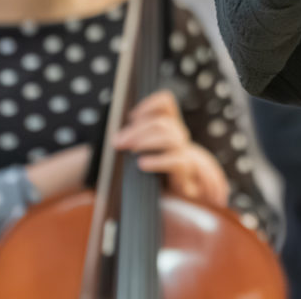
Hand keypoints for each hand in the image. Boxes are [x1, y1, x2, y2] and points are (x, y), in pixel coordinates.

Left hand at [113, 90, 229, 206]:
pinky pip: (176, 160)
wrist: (171, 198)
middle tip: (117, 142)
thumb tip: (115, 135)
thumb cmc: (150, 172)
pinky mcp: (185, 169)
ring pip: (169, 136)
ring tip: (130, 152)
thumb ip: (133, 139)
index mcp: (168, 125)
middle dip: (137, 130)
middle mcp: (178, 135)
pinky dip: (158, 160)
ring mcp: (184, 151)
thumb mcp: (141, 152)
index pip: (166, 102)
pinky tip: (143, 165)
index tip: (131, 115)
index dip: (150, 104)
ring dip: (146, 142)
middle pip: (161, 122)